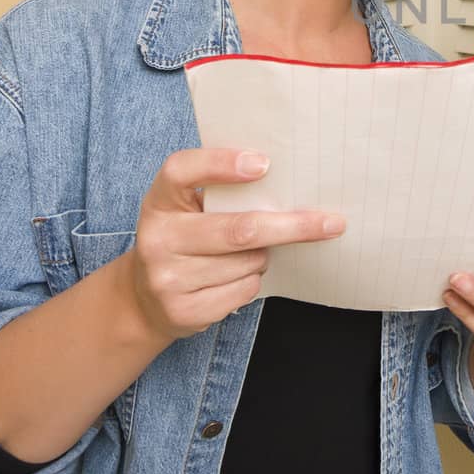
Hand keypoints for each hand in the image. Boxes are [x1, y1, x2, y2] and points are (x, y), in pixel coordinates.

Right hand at [126, 148, 344, 340]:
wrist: (143, 297)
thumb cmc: (184, 239)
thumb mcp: (188, 209)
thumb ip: (221, 193)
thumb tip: (288, 185)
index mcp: (160, 201)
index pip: (182, 170)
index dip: (221, 163)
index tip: (264, 164)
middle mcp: (157, 237)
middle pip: (239, 229)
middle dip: (292, 226)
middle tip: (331, 223)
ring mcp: (167, 278)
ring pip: (249, 261)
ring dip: (264, 256)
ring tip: (248, 253)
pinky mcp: (183, 310)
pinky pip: (244, 289)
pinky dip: (253, 281)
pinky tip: (235, 277)